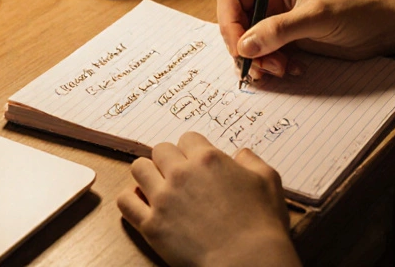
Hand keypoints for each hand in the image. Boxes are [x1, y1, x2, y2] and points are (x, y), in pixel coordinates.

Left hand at [117, 132, 299, 266]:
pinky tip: (142, 204)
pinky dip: (131, 199)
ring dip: (148, 174)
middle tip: (179, 176)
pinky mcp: (151, 225)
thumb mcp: (268, 182)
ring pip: (139, 168)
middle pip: (160, 150)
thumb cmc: (261, 225)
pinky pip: (125, 202)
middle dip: (169, 160)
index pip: (187, 139)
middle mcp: (181, 173)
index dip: (193, 151)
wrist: (247, 262)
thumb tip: (241, 154)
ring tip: (159, 187)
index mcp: (208, 159)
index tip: (197, 164)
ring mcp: (163, 199)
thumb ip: (252, 161)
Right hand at [216, 0, 392, 79]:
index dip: (229, 23)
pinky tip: (293, 69)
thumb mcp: (316, 18)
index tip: (240, 47)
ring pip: (247, 43)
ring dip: (258, 61)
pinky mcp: (286, 39)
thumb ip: (278, 30)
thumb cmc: (355, 11)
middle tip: (262, 67)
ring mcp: (277, 19)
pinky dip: (271, 66)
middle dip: (245, 48)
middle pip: (235, 23)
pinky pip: (264, 54)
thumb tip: (244, 46)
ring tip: (281, 70)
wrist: (382, 28)